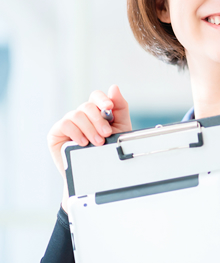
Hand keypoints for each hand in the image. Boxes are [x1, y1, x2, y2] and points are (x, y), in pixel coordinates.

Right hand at [47, 85, 131, 207]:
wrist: (98, 175)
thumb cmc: (109, 150)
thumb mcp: (121, 128)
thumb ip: (120, 108)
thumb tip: (114, 87)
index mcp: (96, 112)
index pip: (96, 96)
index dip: (102, 99)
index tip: (109, 107)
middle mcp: (81, 115)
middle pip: (87, 105)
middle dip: (98, 120)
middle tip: (106, 134)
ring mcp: (68, 123)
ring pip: (76, 114)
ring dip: (89, 128)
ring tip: (97, 142)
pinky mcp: (56, 133)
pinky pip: (65, 124)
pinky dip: (76, 132)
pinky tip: (83, 142)